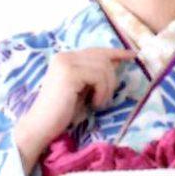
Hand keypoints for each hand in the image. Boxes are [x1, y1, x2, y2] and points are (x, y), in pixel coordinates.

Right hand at [14, 47, 135, 174]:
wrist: (42, 126)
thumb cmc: (63, 112)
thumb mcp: (84, 90)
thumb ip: (96, 76)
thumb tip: (116, 62)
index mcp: (66, 58)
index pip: (96, 50)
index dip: (116, 52)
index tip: (132, 55)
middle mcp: (65, 56)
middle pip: (103, 58)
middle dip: (111, 79)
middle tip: (105, 98)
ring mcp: (66, 63)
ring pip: (104, 67)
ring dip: (107, 88)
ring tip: (98, 103)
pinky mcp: (69, 73)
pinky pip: (99, 77)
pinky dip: (101, 92)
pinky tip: (93, 104)